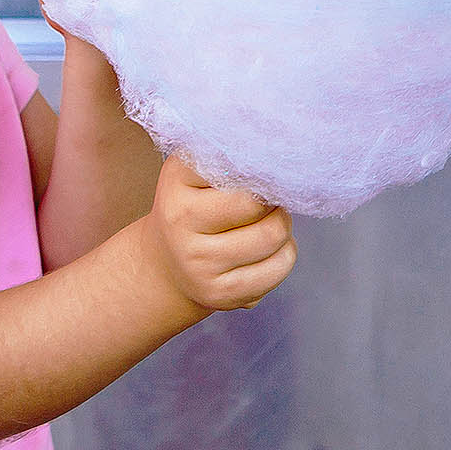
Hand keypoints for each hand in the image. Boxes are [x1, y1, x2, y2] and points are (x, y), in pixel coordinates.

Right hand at [144, 155, 295, 312]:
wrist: (165, 267)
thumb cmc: (195, 208)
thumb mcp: (196, 172)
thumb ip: (229, 155)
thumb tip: (276, 156)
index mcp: (177, 180)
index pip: (234, 162)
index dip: (258, 165)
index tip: (260, 168)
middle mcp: (180, 220)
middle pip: (258, 202)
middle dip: (274, 199)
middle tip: (268, 200)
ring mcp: (198, 262)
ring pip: (274, 234)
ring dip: (282, 226)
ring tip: (269, 223)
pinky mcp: (220, 293)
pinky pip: (279, 267)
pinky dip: (285, 254)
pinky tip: (267, 250)